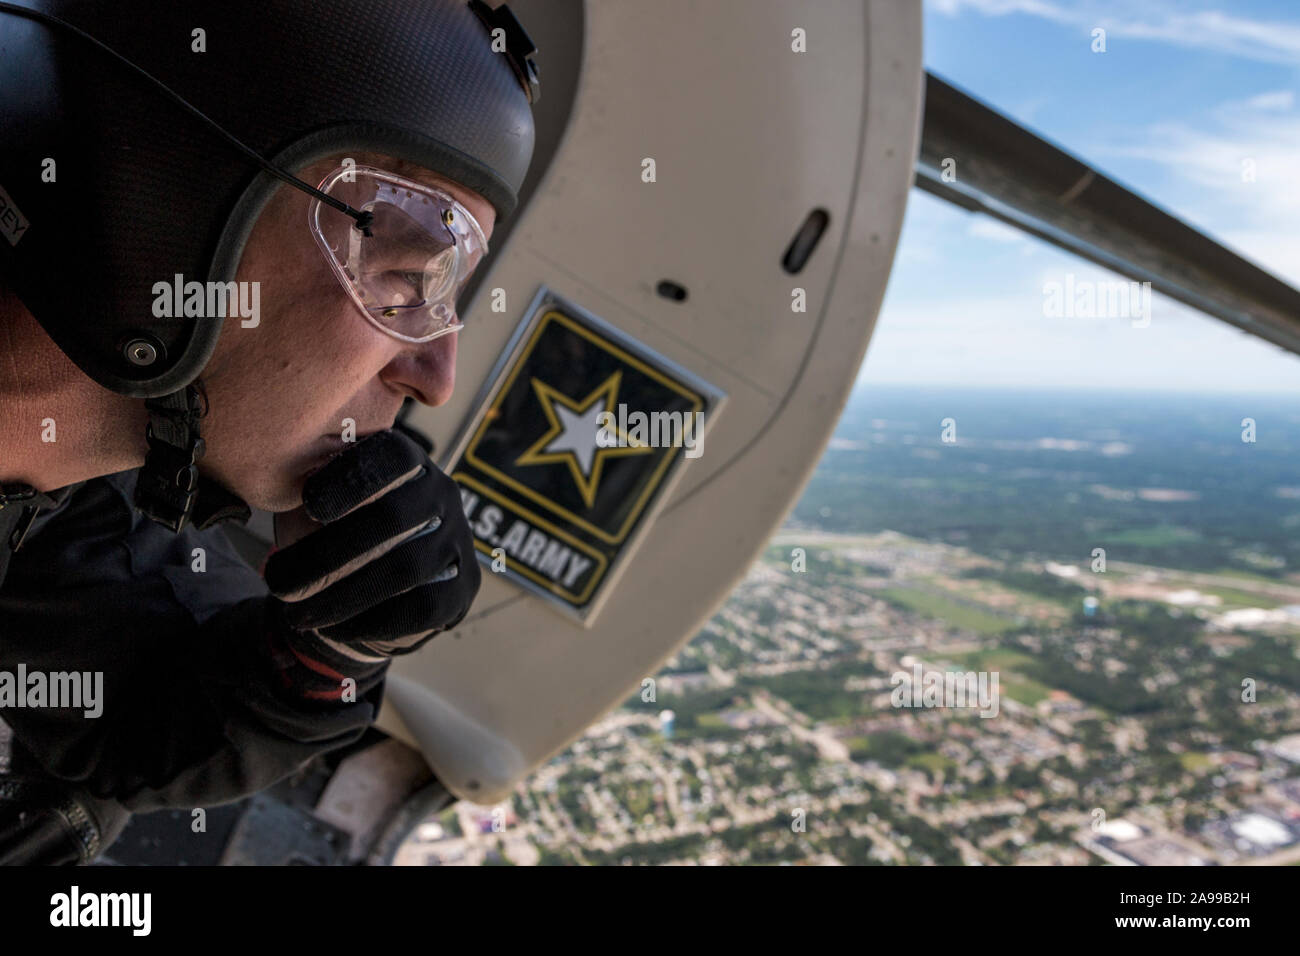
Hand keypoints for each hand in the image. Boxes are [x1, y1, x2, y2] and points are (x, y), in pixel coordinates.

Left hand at [263, 429, 480, 656]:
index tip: (309, 504)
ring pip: (407, 567)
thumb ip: (304, 491)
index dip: (352, 477)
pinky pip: (424, 606)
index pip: (392, 455)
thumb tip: (280, 486)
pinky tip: (338, 628)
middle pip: (395, 516)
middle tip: (280, 581)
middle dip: (329, 552)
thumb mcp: (316, 506)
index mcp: (407, 462)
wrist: (373, 591)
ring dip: (344, 595)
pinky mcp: (464, 586)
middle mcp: (441, 494)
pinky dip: (374, 622)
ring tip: (298, 614)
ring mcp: (456, 540)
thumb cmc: (338, 535)